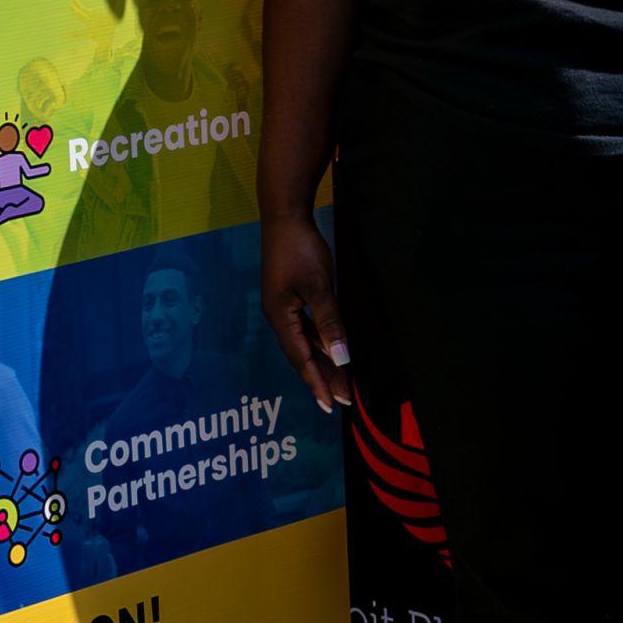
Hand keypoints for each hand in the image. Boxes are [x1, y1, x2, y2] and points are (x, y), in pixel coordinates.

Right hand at [257, 213, 353, 413]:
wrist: (285, 216)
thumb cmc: (301, 249)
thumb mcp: (319, 287)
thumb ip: (330, 323)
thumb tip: (341, 358)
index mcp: (280, 317)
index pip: (301, 359)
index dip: (317, 382)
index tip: (331, 406)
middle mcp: (279, 317)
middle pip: (302, 355)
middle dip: (322, 377)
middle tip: (343, 400)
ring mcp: (283, 307)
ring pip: (305, 343)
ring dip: (323, 362)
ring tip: (341, 381)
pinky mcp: (290, 297)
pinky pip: (306, 329)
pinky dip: (320, 343)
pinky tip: (332, 350)